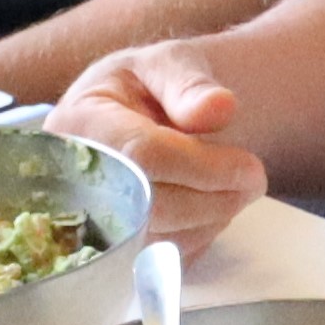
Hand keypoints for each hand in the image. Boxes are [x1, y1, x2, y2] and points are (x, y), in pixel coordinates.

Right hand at [51, 41, 266, 255]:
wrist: (135, 117)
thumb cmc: (148, 87)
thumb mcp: (169, 63)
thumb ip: (190, 83)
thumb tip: (219, 108)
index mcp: (78, 121)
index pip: (141, 154)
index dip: (202, 166)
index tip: (251, 167)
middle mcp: (70, 177)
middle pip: (148, 205)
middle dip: (213, 198)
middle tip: (255, 181)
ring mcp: (84, 219)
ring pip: (155, 241)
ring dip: (210, 219)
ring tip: (236, 188)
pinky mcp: (108, 251)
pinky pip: (157, 262)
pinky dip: (197, 238)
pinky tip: (208, 207)